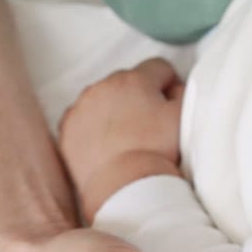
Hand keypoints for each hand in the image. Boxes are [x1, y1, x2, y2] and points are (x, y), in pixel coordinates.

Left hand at [59, 58, 184, 222]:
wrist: (122, 184)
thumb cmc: (157, 150)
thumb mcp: (184, 117)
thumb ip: (184, 93)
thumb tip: (174, 88)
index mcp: (135, 79)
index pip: (159, 67)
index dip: (171, 84)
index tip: (171, 104)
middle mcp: (103, 86)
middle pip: (129, 80)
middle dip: (141, 95)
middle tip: (151, 124)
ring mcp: (81, 106)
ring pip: (104, 97)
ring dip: (116, 108)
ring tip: (128, 136)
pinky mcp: (67, 128)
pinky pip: (83, 117)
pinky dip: (94, 125)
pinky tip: (107, 144)